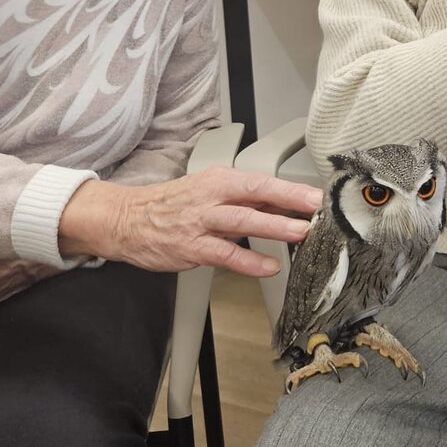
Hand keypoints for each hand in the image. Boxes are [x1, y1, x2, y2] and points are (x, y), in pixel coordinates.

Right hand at [59, 168, 321, 276]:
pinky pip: (224, 254)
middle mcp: (212, 196)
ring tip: (301, 233)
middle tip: (318, 209)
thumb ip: (245, 202)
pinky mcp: (191, 247)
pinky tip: (269, 267)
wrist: (127, 219)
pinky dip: (248, 262)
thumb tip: (286, 208)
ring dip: (274, 226)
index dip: (291, 189)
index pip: (261, 181)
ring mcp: (200, 221)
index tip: (319, 196)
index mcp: (219, 179)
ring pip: (242, 221)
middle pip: (256, 194)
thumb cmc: (172, 205)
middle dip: (290, 201)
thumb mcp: (209, 192)